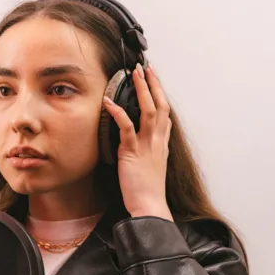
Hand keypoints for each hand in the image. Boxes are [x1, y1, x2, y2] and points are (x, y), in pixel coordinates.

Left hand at [103, 63, 172, 220]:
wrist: (150, 207)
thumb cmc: (148, 191)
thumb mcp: (152, 166)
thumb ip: (150, 150)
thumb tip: (142, 141)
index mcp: (161, 144)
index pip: (165, 113)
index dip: (160, 94)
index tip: (154, 79)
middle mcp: (157, 141)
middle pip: (160, 105)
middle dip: (153, 84)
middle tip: (146, 67)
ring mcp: (147, 145)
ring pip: (148, 111)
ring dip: (142, 90)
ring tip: (135, 74)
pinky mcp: (132, 152)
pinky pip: (126, 128)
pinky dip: (118, 113)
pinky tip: (109, 102)